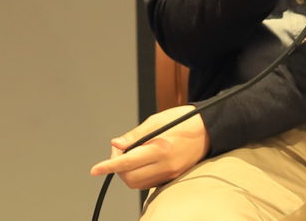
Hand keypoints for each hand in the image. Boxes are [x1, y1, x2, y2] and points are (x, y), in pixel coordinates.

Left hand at [90, 105, 209, 189]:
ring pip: (138, 184)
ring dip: (128, 173)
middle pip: (130, 178)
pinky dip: (140, 175)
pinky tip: (142, 161)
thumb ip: (135, 135)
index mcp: (160, 148)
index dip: (109, 166)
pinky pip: (149, 183)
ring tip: (131, 155)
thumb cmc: (184, 120)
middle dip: (118, 168)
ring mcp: (170, 173)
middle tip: (120, 151)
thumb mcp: (157, 120)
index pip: (127, 162)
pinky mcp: (173, 177)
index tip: (96, 169)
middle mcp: (165, 165)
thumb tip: (116, 144)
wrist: (210, 129)